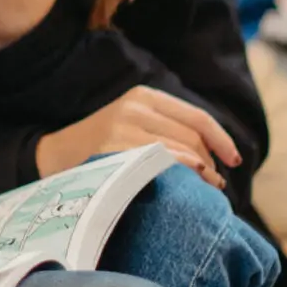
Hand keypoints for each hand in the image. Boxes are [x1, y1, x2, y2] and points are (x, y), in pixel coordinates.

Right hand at [37, 86, 239, 188]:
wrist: (51, 157)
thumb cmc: (101, 149)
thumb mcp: (132, 127)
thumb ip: (167, 130)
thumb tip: (213, 155)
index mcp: (144, 96)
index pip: (197, 118)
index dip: (221, 140)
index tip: (235, 161)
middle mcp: (135, 106)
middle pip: (192, 137)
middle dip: (210, 163)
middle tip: (215, 185)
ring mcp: (123, 126)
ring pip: (180, 150)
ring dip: (200, 174)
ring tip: (205, 190)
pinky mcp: (113, 147)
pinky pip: (159, 163)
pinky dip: (179, 175)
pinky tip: (184, 188)